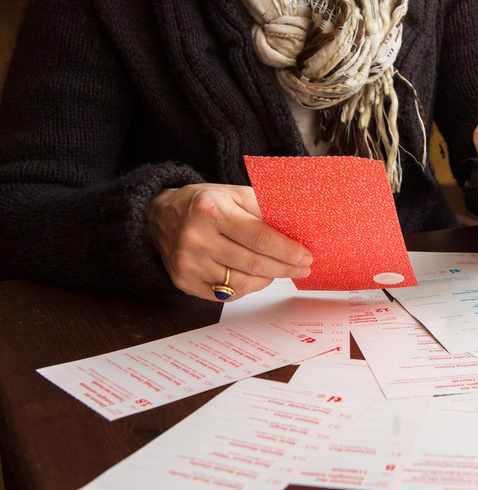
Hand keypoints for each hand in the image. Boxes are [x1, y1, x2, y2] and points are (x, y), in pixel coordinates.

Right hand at [146, 183, 311, 300]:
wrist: (159, 216)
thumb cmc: (204, 204)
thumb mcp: (233, 194)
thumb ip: (263, 210)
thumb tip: (296, 231)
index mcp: (211, 211)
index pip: (259, 237)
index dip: (287, 251)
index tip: (305, 256)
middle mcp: (196, 238)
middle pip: (253, 264)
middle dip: (284, 268)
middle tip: (302, 268)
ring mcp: (188, 264)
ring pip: (242, 284)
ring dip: (267, 279)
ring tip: (277, 270)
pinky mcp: (184, 282)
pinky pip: (226, 294)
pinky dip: (246, 288)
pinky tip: (254, 277)